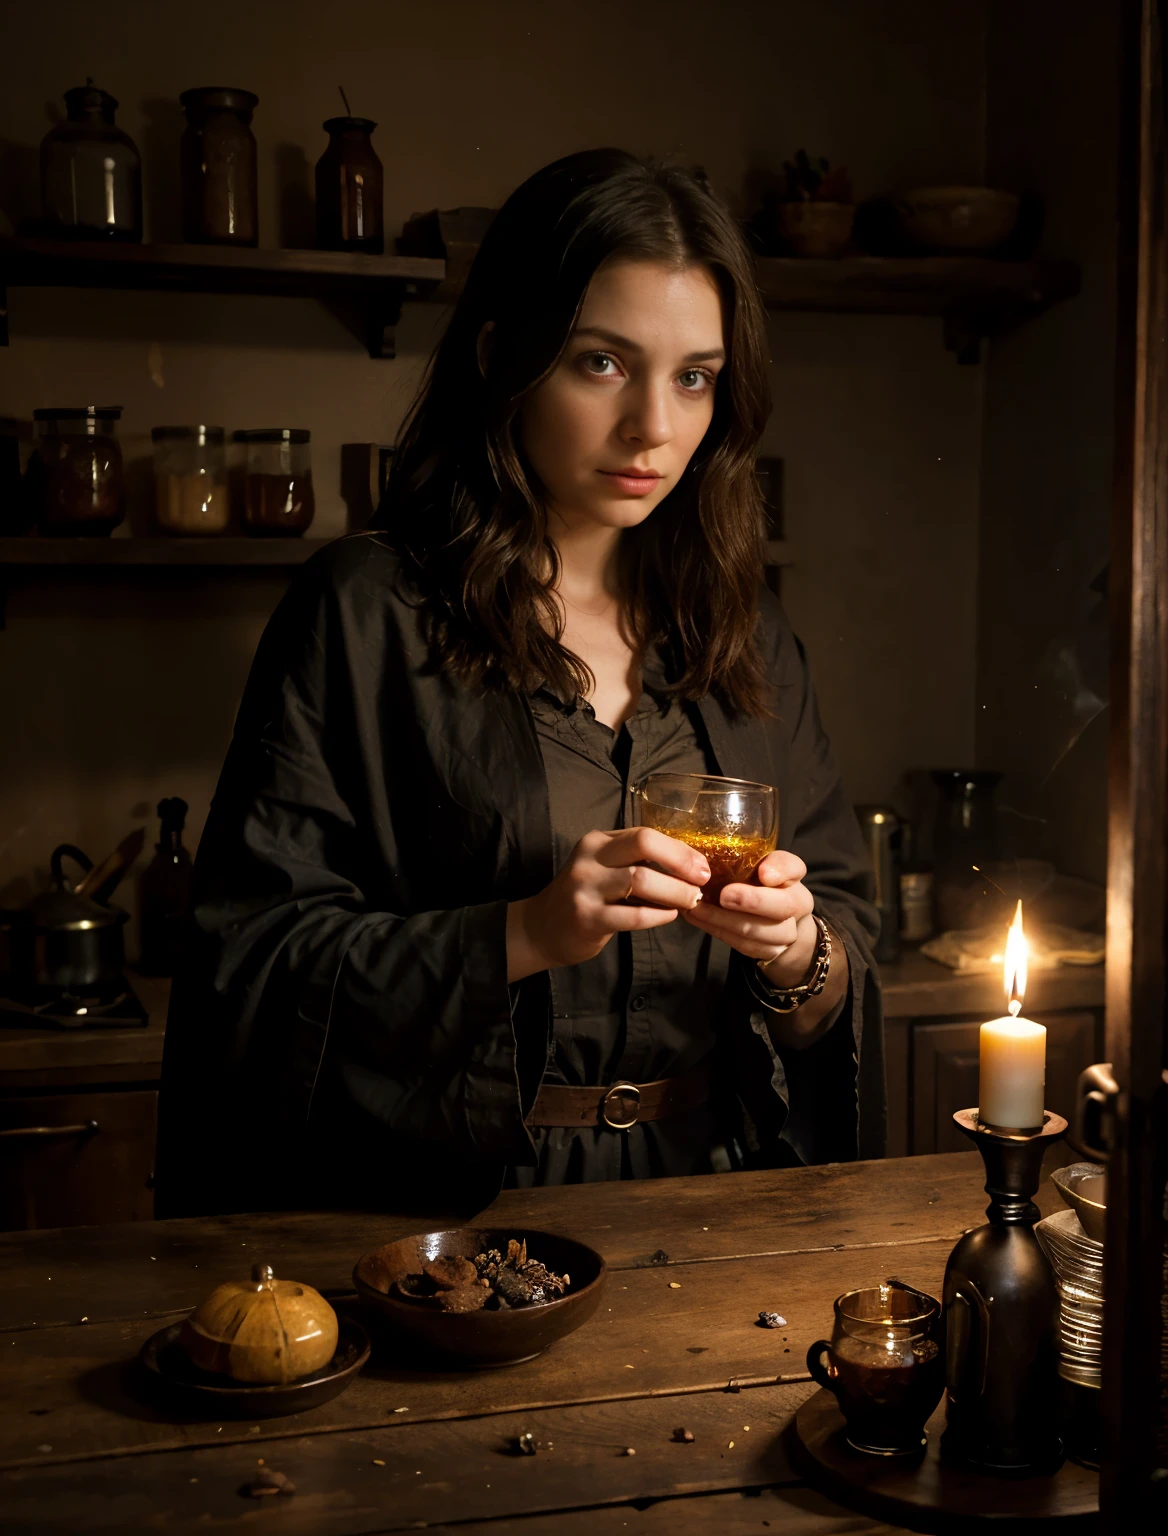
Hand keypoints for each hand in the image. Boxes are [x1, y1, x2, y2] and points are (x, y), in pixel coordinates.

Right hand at [507, 827, 708, 981]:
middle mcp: (589, 859)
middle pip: (643, 845)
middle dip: (680, 862)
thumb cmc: (585, 895)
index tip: (701, 865)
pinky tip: (669, 916)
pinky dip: (659, 915)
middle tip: (701, 880)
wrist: (544, 928)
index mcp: (597, 841)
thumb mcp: (603, 866)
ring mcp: (586, 888)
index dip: (678, 849)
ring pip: (641, 880)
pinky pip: (634, 915)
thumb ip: (635, 859)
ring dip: (675, 892)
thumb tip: (688, 864)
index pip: (645, 834)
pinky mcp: (588, 918)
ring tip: (690, 900)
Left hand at [681, 849, 814, 980]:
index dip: (780, 870)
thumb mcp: (752, 865)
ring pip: (760, 931)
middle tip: (724, 895)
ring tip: (697, 908)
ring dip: (725, 920)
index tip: (763, 873)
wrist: (776, 923)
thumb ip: (744, 858)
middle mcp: (797, 904)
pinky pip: (743, 944)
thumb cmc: (756, 884)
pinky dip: (717, 930)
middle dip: (752, 901)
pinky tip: (697, 917)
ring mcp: (786, 933)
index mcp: (793, 877)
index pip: (794, 868)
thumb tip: (713, 856)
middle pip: (783, 906)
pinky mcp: (769, 952)